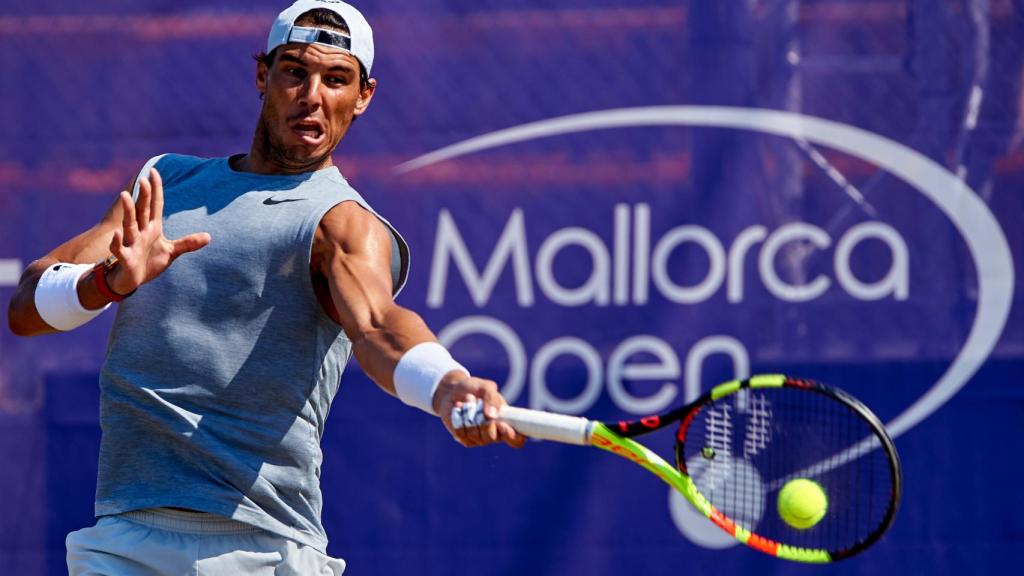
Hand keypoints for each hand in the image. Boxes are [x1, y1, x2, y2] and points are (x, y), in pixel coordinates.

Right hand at [107, 168, 210, 294]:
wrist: (133, 280)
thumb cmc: (149, 262)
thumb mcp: (171, 251)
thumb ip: (188, 243)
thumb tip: (209, 236)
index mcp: (152, 227)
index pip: (155, 204)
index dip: (156, 189)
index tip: (154, 171)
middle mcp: (141, 231)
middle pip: (142, 210)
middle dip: (144, 195)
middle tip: (144, 178)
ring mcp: (131, 243)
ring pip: (129, 224)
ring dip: (128, 210)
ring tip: (125, 195)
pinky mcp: (125, 257)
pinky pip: (118, 248)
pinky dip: (117, 241)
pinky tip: (118, 233)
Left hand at [433, 371, 525, 448]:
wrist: (453, 390)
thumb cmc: (474, 389)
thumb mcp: (486, 387)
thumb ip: (492, 398)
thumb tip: (492, 416)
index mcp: (506, 422)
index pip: (517, 440)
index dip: (512, 436)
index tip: (502, 424)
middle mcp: (495, 434)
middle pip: (491, 437)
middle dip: (482, 418)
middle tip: (478, 402)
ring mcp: (479, 438)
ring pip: (474, 434)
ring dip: (469, 414)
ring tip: (468, 401)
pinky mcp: (464, 438)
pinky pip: (461, 433)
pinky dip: (459, 418)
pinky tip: (459, 409)